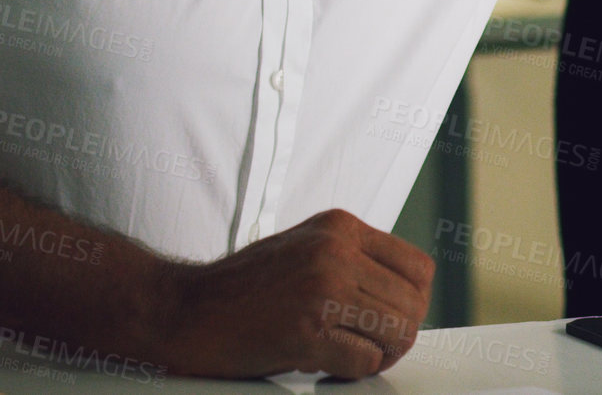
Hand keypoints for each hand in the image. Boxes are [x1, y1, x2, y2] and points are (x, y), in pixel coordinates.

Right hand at [157, 208, 434, 378]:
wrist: (182, 309)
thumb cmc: (240, 288)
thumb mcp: (305, 249)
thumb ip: (352, 261)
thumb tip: (404, 297)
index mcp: (340, 228)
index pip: (419, 268)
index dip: (413, 303)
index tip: (390, 320)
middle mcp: (336, 252)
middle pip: (413, 304)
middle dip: (398, 336)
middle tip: (369, 348)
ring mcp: (322, 289)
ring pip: (398, 332)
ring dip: (379, 355)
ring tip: (349, 358)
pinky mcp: (307, 330)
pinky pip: (365, 361)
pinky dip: (352, 373)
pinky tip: (326, 369)